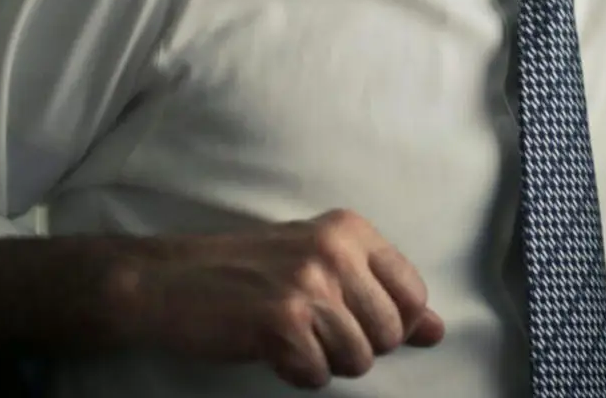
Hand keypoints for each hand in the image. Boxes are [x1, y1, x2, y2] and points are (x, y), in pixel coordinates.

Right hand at [121, 208, 445, 388]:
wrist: (167, 279)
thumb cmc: (248, 273)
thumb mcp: (321, 266)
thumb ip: (383, 295)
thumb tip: (438, 331)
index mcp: (351, 231)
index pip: (413, 294)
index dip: (392, 324)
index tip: (357, 322)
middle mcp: (336, 251)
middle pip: (390, 333)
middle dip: (357, 347)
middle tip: (314, 331)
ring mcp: (309, 284)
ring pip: (359, 359)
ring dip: (326, 361)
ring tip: (293, 338)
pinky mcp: (282, 321)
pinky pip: (319, 374)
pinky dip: (298, 372)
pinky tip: (273, 349)